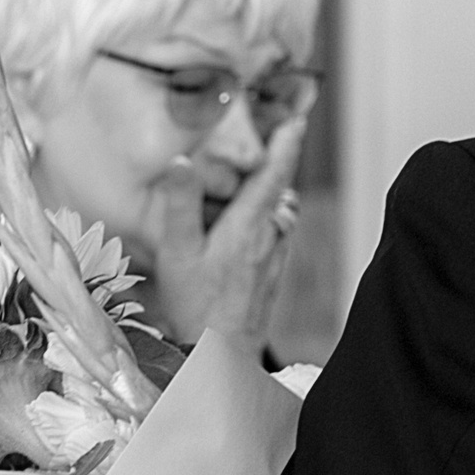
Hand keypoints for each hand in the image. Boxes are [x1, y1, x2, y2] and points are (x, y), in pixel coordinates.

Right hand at [141, 113, 310, 344]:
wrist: (222, 356)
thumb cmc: (196, 305)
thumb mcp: (178, 252)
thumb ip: (180, 204)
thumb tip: (182, 160)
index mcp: (248, 226)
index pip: (273, 174)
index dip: (285, 144)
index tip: (296, 118)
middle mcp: (269, 237)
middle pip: (280, 190)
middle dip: (278, 163)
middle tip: (274, 136)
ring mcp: (275, 257)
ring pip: (281, 213)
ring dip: (273, 192)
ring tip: (256, 177)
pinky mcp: (272, 275)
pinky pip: (277, 235)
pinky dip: (269, 218)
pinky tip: (249, 224)